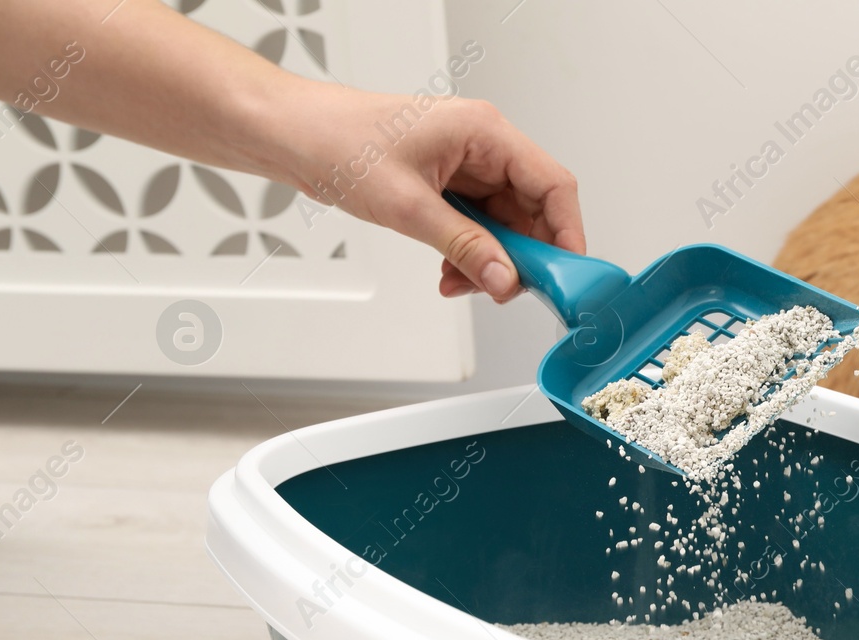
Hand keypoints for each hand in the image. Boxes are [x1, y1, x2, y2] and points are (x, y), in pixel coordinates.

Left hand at [277, 87, 584, 303]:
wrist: (292, 135)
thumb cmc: (338, 142)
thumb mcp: (409, 206)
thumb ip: (465, 246)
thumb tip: (505, 278)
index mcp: (484, 132)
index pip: (553, 185)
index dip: (566, 233)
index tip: (564, 275)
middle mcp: (483, 145)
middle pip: (533, 210)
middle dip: (520, 256)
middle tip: (504, 289)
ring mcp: (467, 165)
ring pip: (505, 224)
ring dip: (490, 260)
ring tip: (461, 281)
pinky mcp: (450, 183)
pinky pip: (478, 226)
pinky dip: (469, 254)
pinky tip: (448, 271)